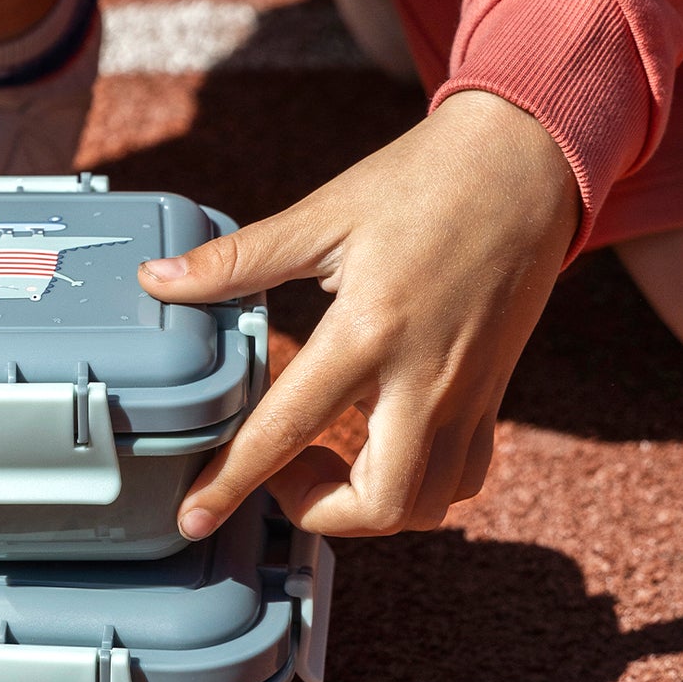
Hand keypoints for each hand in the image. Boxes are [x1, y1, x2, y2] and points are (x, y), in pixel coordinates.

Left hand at [140, 91, 579, 538]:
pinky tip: (381, 443)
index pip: (288, 429)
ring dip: (370, 506)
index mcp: (370, 330)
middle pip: (382, 504)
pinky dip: (420, 484)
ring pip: (430, 504)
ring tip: (325, 460)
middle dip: (319, 514)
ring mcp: (469, 394)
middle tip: (282, 472)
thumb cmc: (423, 180)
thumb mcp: (324, 213)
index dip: (233, 483)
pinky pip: (464, 476)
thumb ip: (237, 260)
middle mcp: (426, 378)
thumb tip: (156, 279)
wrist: (525, 163)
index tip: (196, 518)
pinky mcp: (493, 393)